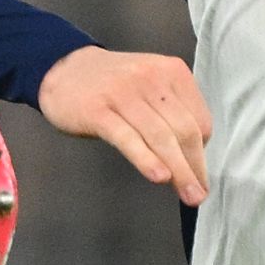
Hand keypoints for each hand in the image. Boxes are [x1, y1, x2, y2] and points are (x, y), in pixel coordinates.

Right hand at [36, 47, 211, 205]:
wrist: (62, 69)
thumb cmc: (112, 85)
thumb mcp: (151, 86)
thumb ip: (173, 111)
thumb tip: (194, 156)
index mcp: (172, 72)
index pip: (199, 119)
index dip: (202, 152)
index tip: (198, 174)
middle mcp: (151, 79)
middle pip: (184, 130)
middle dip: (195, 167)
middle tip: (199, 194)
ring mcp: (123, 93)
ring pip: (160, 137)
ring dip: (179, 171)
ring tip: (188, 195)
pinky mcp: (98, 111)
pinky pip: (128, 138)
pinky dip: (146, 159)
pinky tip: (159, 177)